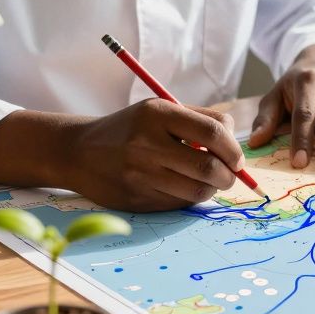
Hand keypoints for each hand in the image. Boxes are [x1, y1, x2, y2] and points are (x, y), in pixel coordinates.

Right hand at [0, 101, 244, 212]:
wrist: (77, 151)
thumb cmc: (128, 128)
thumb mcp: (157, 110)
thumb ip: (198, 119)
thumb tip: (235, 143)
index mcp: (156, 114)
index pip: (212, 133)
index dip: (233, 149)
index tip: (237, 158)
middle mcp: (147, 144)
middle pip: (209, 168)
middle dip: (229, 176)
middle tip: (230, 175)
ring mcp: (140, 174)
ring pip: (197, 191)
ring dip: (211, 189)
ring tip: (207, 181)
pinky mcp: (137, 198)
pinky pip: (179, 203)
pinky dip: (189, 198)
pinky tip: (180, 187)